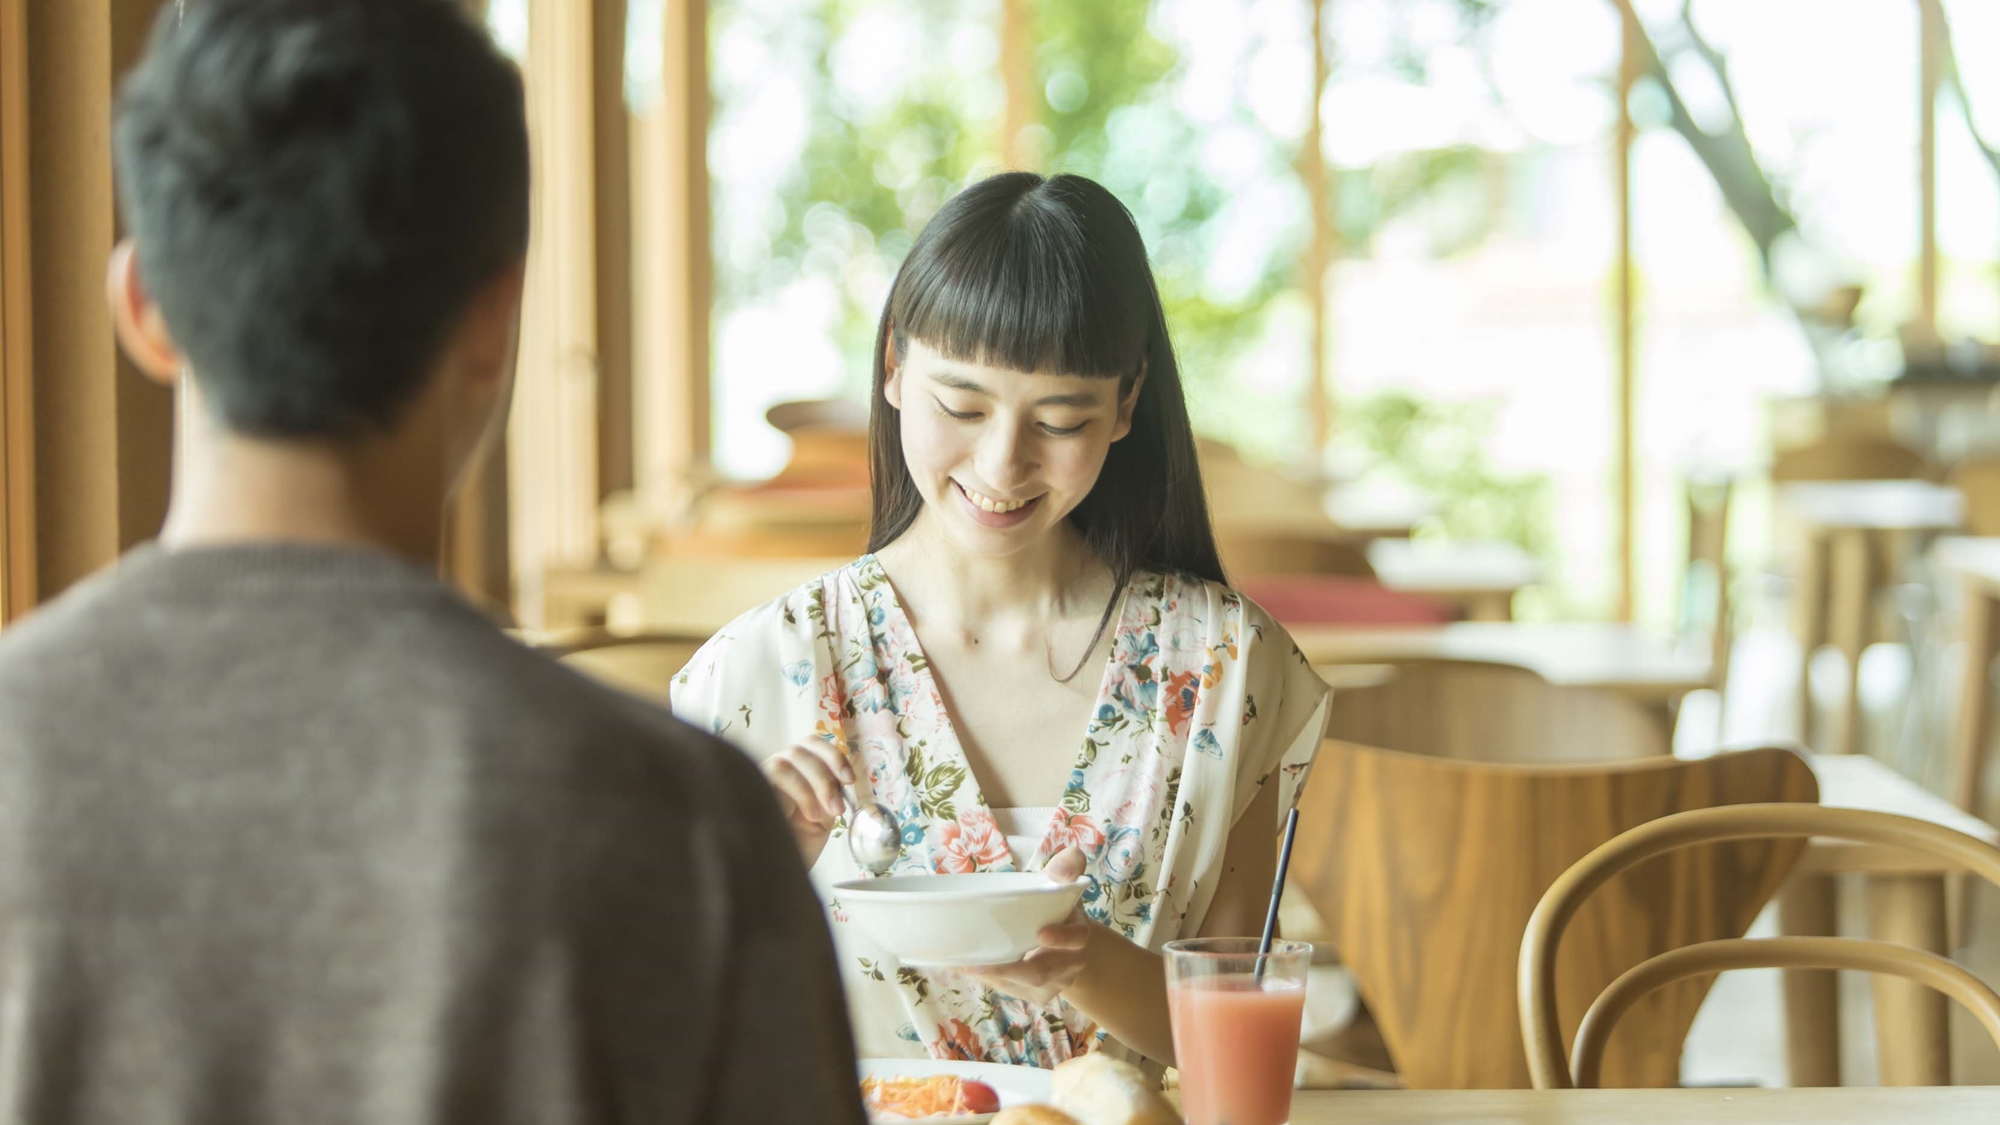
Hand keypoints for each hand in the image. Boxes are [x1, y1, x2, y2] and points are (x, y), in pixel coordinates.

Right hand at [761, 735, 853, 861]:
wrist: (775, 871)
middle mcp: (776, 767)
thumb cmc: (797, 845)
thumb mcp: (823, 814)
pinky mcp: (751, 788)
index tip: (850, 779)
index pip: (812, 743)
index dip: (833, 756)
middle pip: (802, 749)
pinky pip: (775, 775)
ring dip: (812, 786)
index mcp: (797, 769)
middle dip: (826, 777)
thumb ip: (831, 791)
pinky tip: (807, 815)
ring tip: (818, 816)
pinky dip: (799, 792)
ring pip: (788, 760)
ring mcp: (760, 776)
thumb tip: (844, 778)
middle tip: (837, 808)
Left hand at [959, 846, 1095, 1003]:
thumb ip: (1068, 866)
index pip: (1077, 939)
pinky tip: (962, 966)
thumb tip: (1063, 864)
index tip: (1042, 933)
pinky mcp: (1028, 994)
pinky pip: (1006, 990)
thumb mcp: (1064, 884)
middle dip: (1011, 970)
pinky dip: (984, 979)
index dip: (1062, 938)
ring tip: (962, 963)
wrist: (1067, 945)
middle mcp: (1067, 966)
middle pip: (1041, 974)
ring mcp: (1049, 985)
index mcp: (1078, 935)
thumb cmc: (1058, 908)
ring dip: (990, 976)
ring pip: (1018, 986)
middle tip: (978, 962)